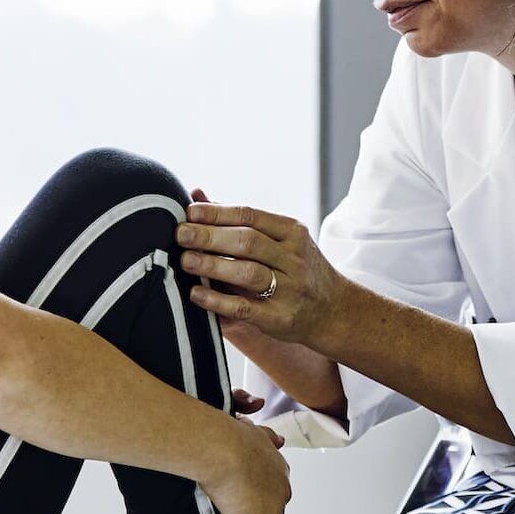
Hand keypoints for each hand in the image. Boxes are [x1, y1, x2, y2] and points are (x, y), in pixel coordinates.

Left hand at [185, 188, 309, 362]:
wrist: (334, 310)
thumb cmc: (295, 269)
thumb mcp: (279, 239)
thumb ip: (238, 220)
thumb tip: (196, 195)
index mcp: (292, 232)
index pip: (251, 216)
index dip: (218, 213)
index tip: (189, 212)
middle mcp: (294, 258)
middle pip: (247, 242)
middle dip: (210, 236)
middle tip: (180, 234)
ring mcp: (289, 289)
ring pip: (248, 273)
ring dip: (213, 265)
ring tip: (185, 260)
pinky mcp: (279, 318)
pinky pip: (244, 307)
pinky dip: (218, 300)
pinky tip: (196, 293)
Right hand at [201, 415, 290, 513]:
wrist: (223, 447)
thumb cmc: (229, 435)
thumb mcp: (247, 424)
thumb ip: (256, 424)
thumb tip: (258, 404)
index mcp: (279, 466)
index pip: (268, 487)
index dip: (247, 490)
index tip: (231, 483)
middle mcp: (282, 488)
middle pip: (262, 510)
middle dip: (241, 507)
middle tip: (221, 493)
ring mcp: (275, 509)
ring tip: (219, 500)